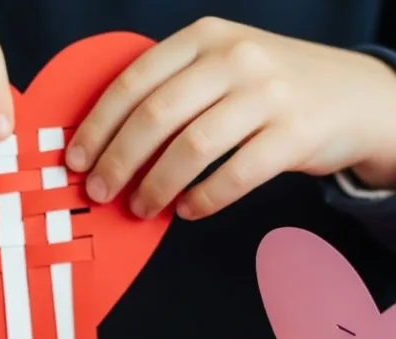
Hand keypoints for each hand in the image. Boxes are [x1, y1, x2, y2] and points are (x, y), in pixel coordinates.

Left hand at [66, 17, 395, 217]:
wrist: (349, 95)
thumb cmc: (270, 89)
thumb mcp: (222, 67)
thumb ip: (175, 92)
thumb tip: (111, 145)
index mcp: (204, 39)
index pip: (134, 82)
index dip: (98, 126)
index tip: (76, 160)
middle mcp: (234, 58)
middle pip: (156, 116)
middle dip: (118, 161)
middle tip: (100, 193)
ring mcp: (267, 94)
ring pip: (193, 147)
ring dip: (157, 186)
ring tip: (141, 208)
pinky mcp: (294, 133)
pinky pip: (237, 174)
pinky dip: (205, 199)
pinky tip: (188, 211)